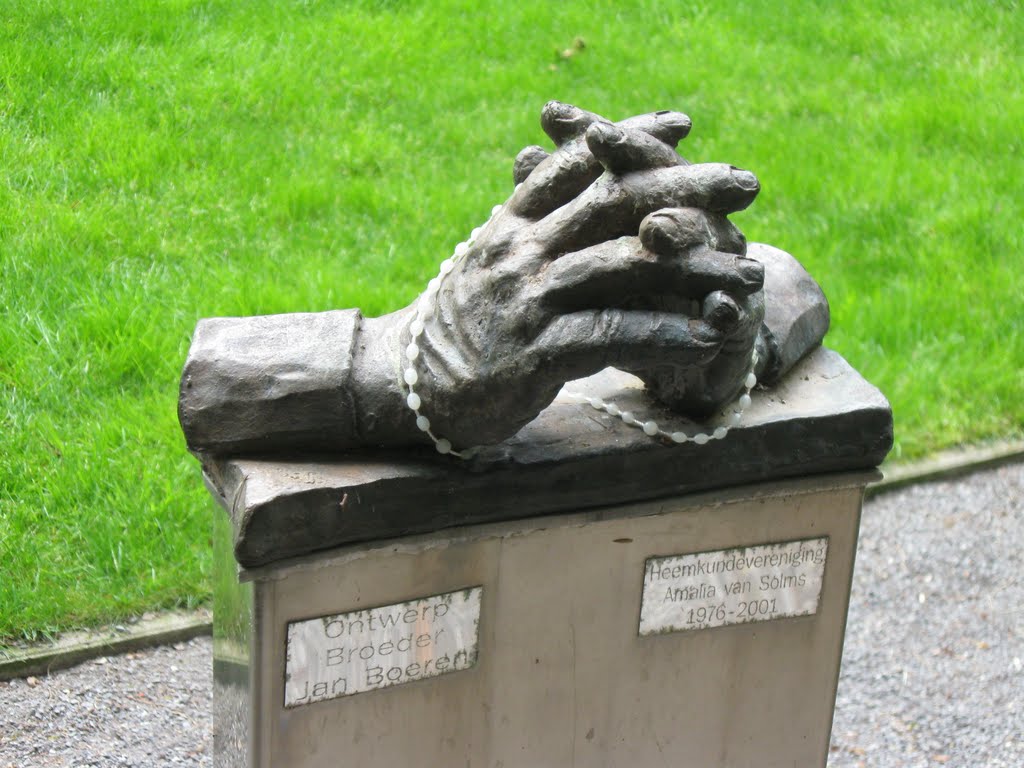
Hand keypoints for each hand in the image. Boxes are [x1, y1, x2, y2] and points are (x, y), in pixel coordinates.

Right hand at [354, 103, 764, 447]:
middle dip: (686, 188)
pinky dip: (666, 334)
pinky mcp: (535, 351)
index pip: (576, 164)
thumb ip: (531, 226)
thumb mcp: (491, 263)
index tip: (682, 124)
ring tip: (749, 276)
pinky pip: (612, 335)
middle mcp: (520, 250)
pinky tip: (708, 337)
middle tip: (746, 183)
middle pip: (613, 202)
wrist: (410, 385)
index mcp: (510, 224)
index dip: (630, 138)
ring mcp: (527, 298)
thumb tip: (576, 193)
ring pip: (624, 266)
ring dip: (695, 269)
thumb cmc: (463, 325)